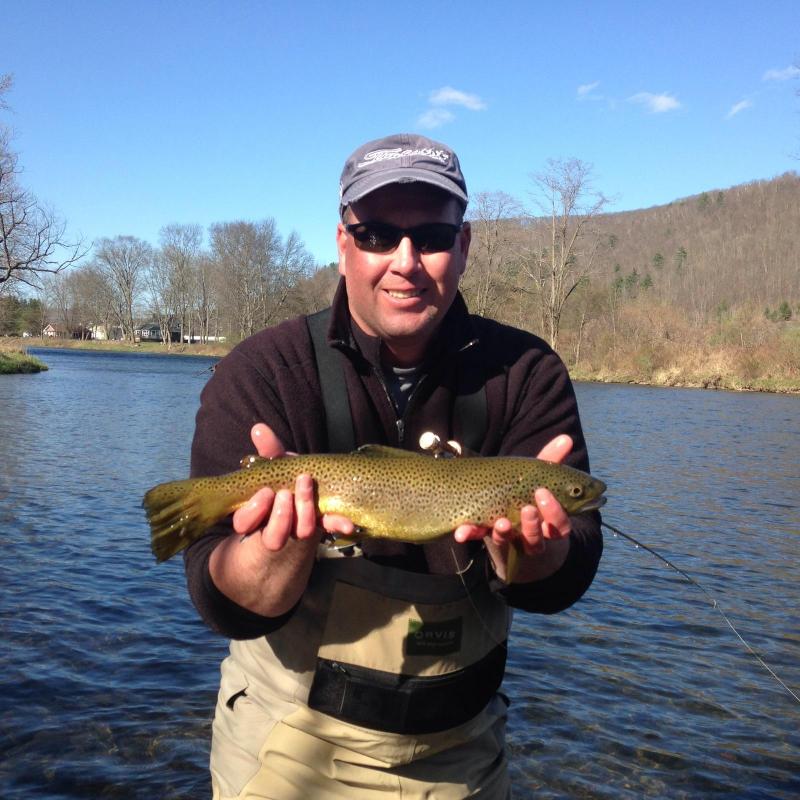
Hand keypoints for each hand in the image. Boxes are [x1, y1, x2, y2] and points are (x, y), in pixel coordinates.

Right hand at [231, 423, 353, 550]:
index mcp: (256, 514)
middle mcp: (276, 528)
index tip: (265, 493)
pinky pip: (329, 526)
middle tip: (286, 492)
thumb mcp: (275, 464)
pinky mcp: (322, 524)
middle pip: (274, 535)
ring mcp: (300, 529)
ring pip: (301, 532)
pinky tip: (347, 522)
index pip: (244, 523)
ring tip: (306, 484)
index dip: (252, 512)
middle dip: (282, 514)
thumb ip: (267, 449)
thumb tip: (258, 428)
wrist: (304, 490)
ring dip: (305, 511)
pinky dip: (338, 522)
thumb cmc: (283, 478)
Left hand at [453, 434, 572, 556]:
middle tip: (527, 509)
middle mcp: (529, 536)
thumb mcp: (539, 477)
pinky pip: (477, 536)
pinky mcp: (483, 534)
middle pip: (536, 539)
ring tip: (501, 522)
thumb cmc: (529, 493)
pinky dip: (469, 533)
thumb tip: (566, 438)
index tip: (543, 492)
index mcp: (548, 523)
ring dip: (503, 532)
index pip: (559, 525)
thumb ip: (552, 460)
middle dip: (532, 525)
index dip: (554, 512)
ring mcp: (506, 537)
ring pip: (507, 540)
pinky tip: (460, 532)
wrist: (506, 516)